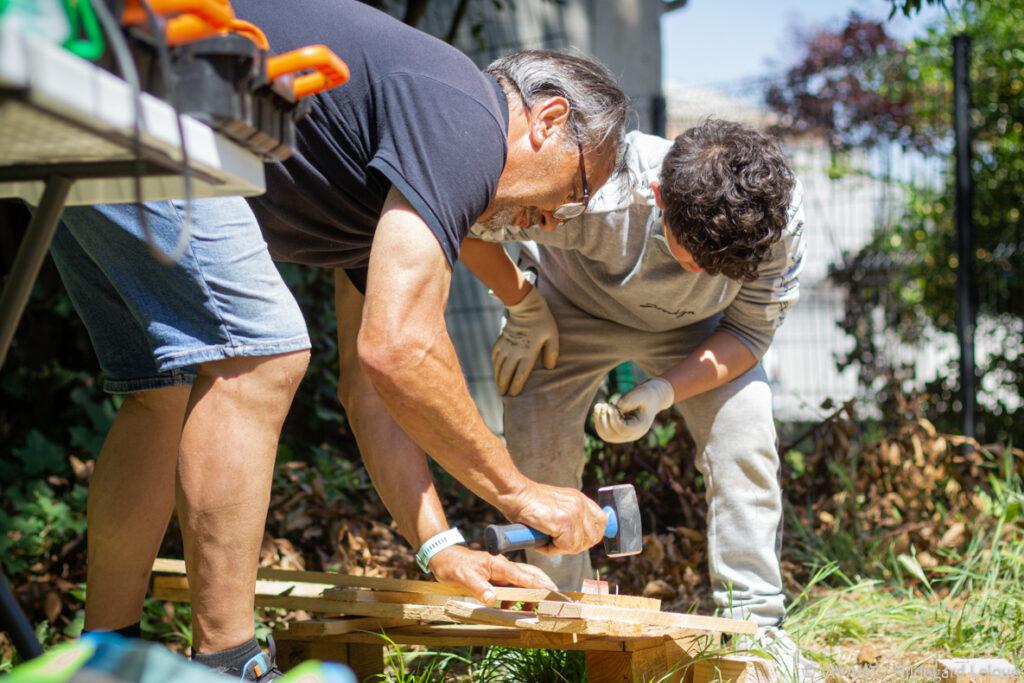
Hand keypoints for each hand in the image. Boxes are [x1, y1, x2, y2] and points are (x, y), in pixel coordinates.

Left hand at [429, 544, 557, 604]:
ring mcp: (501, 574)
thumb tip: (492, 599)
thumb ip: (478, 587)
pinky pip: (512, 589)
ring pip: (523, 583)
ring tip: (535, 611)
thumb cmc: (453, 566)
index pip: (524, 575)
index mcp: (499, 565)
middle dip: (544, 587)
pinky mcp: (496, 579)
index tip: (554, 592)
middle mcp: (503, 568)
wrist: (443, 559)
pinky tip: (513, 609)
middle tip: (556, 600)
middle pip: (530, 576)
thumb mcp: (463, 577)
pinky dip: (517, 599)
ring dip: (531, 596)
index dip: (540, 584)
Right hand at [491, 286, 558, 395]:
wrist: (526, 306)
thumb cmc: (543, 322)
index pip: (520, 375)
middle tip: (503, 396)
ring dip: (497, 378)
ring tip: (498, 387)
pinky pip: (494, 356)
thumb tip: (550, 368)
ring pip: (498, 366)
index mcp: (528, 353)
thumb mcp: (553, 337)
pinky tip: (495, 370)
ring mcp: (505, 346)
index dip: (516, 386)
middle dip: (503, 386)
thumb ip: (552, 353)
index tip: (514, 395)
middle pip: (506, 373)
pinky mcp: (500, 340)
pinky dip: (494, 365)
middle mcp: (514, 352)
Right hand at [504, 482, 606, 554]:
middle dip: (575, 546)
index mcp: (580, 499)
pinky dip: (552, 549)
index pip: (602, 521)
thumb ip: (570, 516)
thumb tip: (579, 538)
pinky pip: (565, 547)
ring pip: (578, 545)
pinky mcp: (564, 522)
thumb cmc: (529, 503)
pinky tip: (541, 541)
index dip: (593, 534)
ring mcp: (574, 513)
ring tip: (546, 540)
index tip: (582, 541)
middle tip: (557, 543)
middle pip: (593, 537)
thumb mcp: (557, 505)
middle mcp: (580, 504)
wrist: (515, 494)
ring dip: (561, 548)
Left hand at [592, 377, 674, 442]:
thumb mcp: (642, 393)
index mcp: (640, 427)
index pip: (622, 430)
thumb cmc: (647, 394)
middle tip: (605, 404)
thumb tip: (617, 407)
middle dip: (604, 419)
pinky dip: (598, 421)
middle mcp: (632, 434)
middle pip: (611, 435)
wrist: (651, 398)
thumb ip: (631, 399)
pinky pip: (604, 432)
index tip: (611, 405)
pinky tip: (599, 408)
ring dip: (599, 421)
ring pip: (605, 436)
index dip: (613, 418)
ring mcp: (625, 435)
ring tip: (600, 405)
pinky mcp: (618, 431)